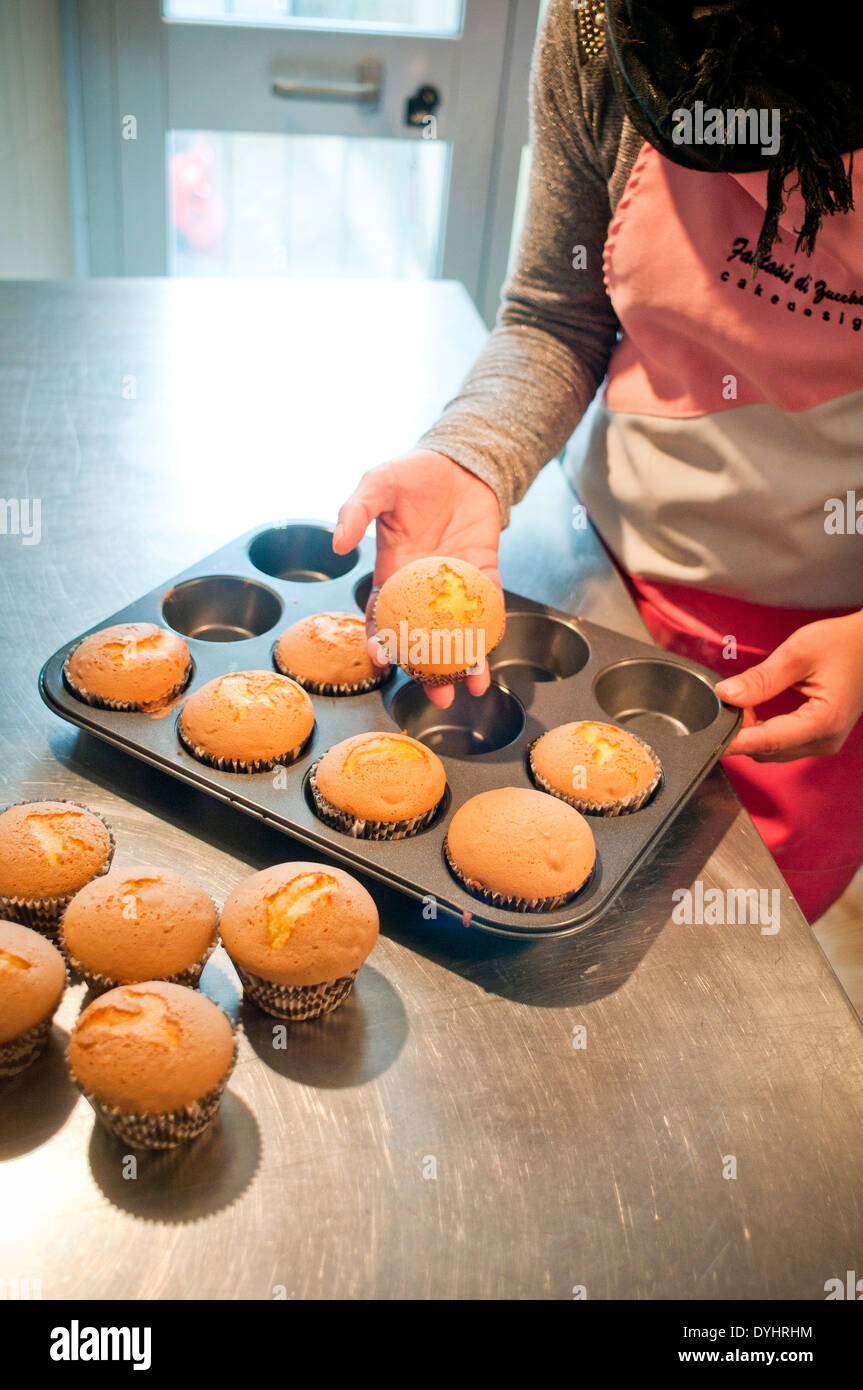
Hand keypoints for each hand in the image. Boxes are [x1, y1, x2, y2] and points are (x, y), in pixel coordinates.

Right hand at [333, 450, 501, 707]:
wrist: (463, 462)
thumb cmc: (415, 472)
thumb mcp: (379, 482)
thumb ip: (355, 509)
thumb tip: (338, 543)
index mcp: (392, 572)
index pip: (381, 616)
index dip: (379, 641)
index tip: (382, 661)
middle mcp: (422, 587)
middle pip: (423, 638)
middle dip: (428, 669)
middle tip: (438, 696)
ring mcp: (455, 585)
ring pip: (458, 633)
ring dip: (464, 662)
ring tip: (472, 688)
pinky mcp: (485, 576)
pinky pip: (488, 611)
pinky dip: (491, 633)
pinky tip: (493, 655)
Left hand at [716, 610, 862, 760]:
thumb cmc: (845, 644)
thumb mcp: (798, 653)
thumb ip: (760, 679)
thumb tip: (727, 695)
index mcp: (822, 723)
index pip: (765, 742)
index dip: (733, 740)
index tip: (707, 737)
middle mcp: (824, 741)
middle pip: (766, 750)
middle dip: (741, 731)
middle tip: (726, 701)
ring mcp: (824, 742)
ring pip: (772, 750)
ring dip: (752, 731)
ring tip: (743, 700)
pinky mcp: (820, 736)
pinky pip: (782, 743)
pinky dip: (764, 729)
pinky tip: (756, 708)